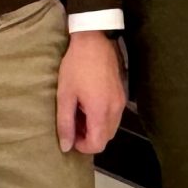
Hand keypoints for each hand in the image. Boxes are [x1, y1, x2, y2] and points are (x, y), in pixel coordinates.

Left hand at [56, 29, 126, 154]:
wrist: (95, 40)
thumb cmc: (76, 66)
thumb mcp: (65, 95)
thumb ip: (65, 123)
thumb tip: (66, 147)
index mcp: (100, 112)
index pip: (97, 145)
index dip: (82, 146)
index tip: (70, 136)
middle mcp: (115, 110)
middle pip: (105, 138)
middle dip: (89, 138)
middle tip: (73, 124)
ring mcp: (121, 102)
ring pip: (111, 128)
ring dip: (96, 128)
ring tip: (80, 113)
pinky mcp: (122, 94)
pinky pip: (114, 116)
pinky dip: (102, 118)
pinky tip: (89, 104)